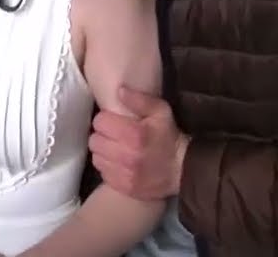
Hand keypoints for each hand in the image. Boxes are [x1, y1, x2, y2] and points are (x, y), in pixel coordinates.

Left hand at [88, 86, 187, 200]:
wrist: (182, 169)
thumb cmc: (169, 137)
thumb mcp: (161, 112)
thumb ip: (139, 100)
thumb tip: (119, 90)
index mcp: (133, 134)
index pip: (99, 122)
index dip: (105, 119)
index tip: (113, 121)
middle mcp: (125, 155)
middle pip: (94, 140)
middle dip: (102, 135)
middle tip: (113, 135)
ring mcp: (123, 174)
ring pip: (96, 157)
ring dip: (103, 152)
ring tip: (115, 149)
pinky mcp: (123, 187)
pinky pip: (103, 173)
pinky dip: (108, 167)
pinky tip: (119, 163)